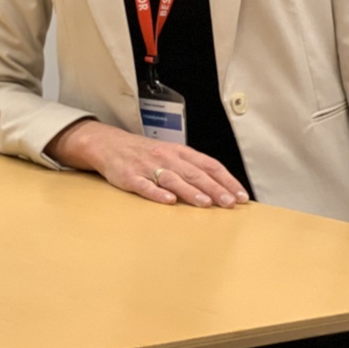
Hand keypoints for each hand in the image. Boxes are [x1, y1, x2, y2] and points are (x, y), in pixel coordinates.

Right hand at [45, 119, 249, 207]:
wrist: (107, 144)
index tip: (241, 195)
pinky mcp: (129, 177)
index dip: (226, 180)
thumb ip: (192, 168)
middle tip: (229, 202)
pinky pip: (144, 185)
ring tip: (205, 203)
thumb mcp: (170, 153)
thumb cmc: (143, 153)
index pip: (208, 165)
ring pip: (172, 179)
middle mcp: (165, 158)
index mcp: (178, 151)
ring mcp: (147, 167)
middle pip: (194, 173)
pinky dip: (156, 193)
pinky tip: (167, 200)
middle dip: (213, 188)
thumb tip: (222, 187)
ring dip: (190, 191)